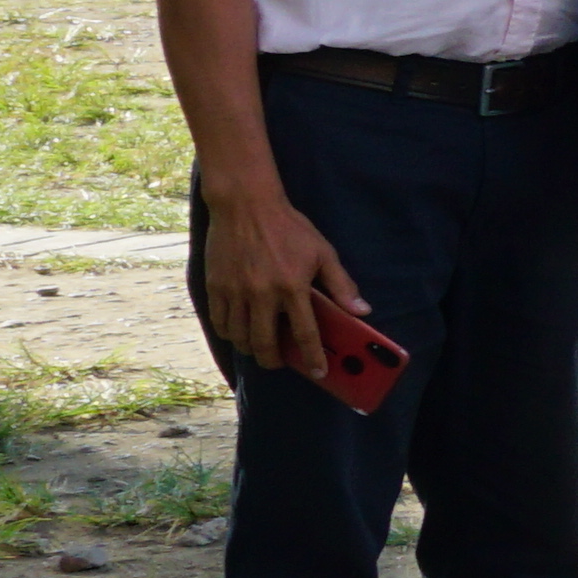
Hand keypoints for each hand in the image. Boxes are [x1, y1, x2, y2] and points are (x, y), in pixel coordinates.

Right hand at [192, 184, 360, 380]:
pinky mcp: (215, 286)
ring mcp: (235, 292)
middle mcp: (261, 294)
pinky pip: (220, 322)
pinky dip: (230, 333)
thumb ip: (341, 284)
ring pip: (239, 337)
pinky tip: (239, 330)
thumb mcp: (322, 252)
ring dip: (250, 348)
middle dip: (274, 360)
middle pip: (264, 344)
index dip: (312, 358)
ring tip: (260, 346)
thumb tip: (362, 310)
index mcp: (292, 287)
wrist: (245, 204)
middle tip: (280, 362)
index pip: (304, 334)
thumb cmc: (288, 227)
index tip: (318, 373)